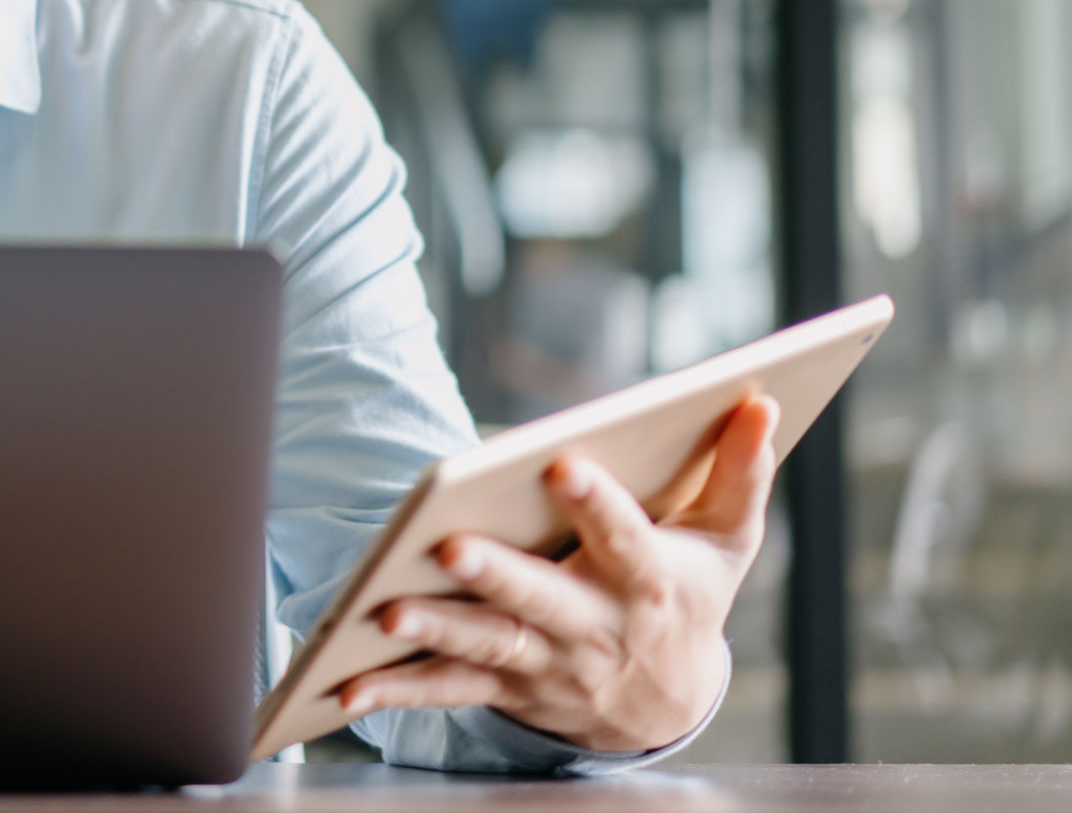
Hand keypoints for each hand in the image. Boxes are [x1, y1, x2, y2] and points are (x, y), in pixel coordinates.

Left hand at [338, 392, 780, 753]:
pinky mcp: (505, 687)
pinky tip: (346, 684)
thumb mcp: (728, 541)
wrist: (665, 704)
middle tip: (451, 547)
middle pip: (542, 600)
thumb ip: (741, 473)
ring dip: (436, 631)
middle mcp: (595, 629)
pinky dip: (397, 690)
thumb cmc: (689, 595)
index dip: (597, 505)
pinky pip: (448, 690)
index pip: (626, 540)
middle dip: (498, 576)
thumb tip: (757, 400)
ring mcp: (545, 663)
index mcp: (649, 583)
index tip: (564, 463)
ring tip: (387, 611)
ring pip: (487, 645)